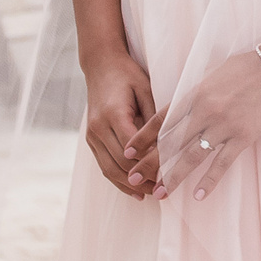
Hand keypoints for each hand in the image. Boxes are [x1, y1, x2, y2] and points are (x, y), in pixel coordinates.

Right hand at [83, 53, 157, 198]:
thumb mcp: (146, 89)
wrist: (100, 65)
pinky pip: (104, 166)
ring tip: (153, 195)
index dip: (152, 164)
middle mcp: (98, 128)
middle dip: (144, 180)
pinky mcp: (91, 139)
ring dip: (131, 185)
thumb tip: (168, 145)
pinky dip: (119, 180)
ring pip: (110, 170)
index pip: (133, 149)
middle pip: (121, 164)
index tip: (170, 175)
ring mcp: (92, 135)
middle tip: (165, 190)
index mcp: (113, 114)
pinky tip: (135, 190)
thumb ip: (155, 117)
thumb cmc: (128, 74)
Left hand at [142, 48, 260, 202]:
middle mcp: (204, 111)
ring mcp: (224, 125)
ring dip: (173, 177)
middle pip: (170, 143)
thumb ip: (196, 91)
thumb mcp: (213, 72)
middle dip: (149, 163)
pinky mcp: (244, 136)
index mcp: (195, 93)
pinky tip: (197, 196)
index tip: (128, 152)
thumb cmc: (248, 65)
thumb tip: (182, 103)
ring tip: (159, 194)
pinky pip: (222, 163)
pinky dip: (209, 181)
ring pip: (191, 157)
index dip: (142, 138)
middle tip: (132, 180)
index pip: (161, 121)